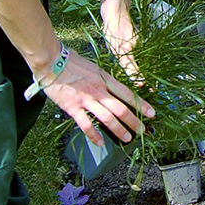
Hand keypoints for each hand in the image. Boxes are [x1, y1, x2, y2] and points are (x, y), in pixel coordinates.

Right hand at [41, 49, 155, 147]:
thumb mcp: (94, 68)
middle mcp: (99, 91)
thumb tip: (113, 88)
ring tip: (127, 138)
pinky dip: (94, 135)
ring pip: (107, 118)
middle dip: (134, 122)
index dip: (141, 105)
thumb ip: (104, 79)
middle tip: (143, 131)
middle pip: (121, 109)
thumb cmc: (71, 61)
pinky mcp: (73, 108)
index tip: (151, 113)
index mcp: (105, 79)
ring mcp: (86, 100)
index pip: (128, 94)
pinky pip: (86, 125)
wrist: (52, 61)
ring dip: (119, 130)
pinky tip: (100, 143)